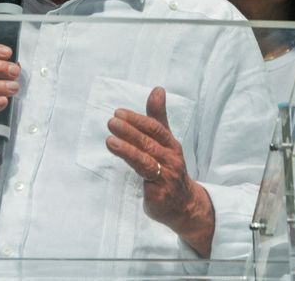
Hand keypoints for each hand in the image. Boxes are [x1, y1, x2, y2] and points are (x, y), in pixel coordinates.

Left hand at [106, 86, 212, 256]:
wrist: (185, 205)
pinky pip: (146, 179)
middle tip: (111, 122)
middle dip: (130, 131)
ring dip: (127, 149)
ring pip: (145, 160)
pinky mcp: (160, 193)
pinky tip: (121, 163)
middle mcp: (171, 158)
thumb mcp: (165, 141)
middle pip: (149, 142)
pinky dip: (135, 171)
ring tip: (110, 141)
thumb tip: (157, 89)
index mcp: (171, 144)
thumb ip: (157, 117)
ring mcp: (166, 176)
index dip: (137, 120)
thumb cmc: (170, 168)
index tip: (119, 112)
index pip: (155, 128)